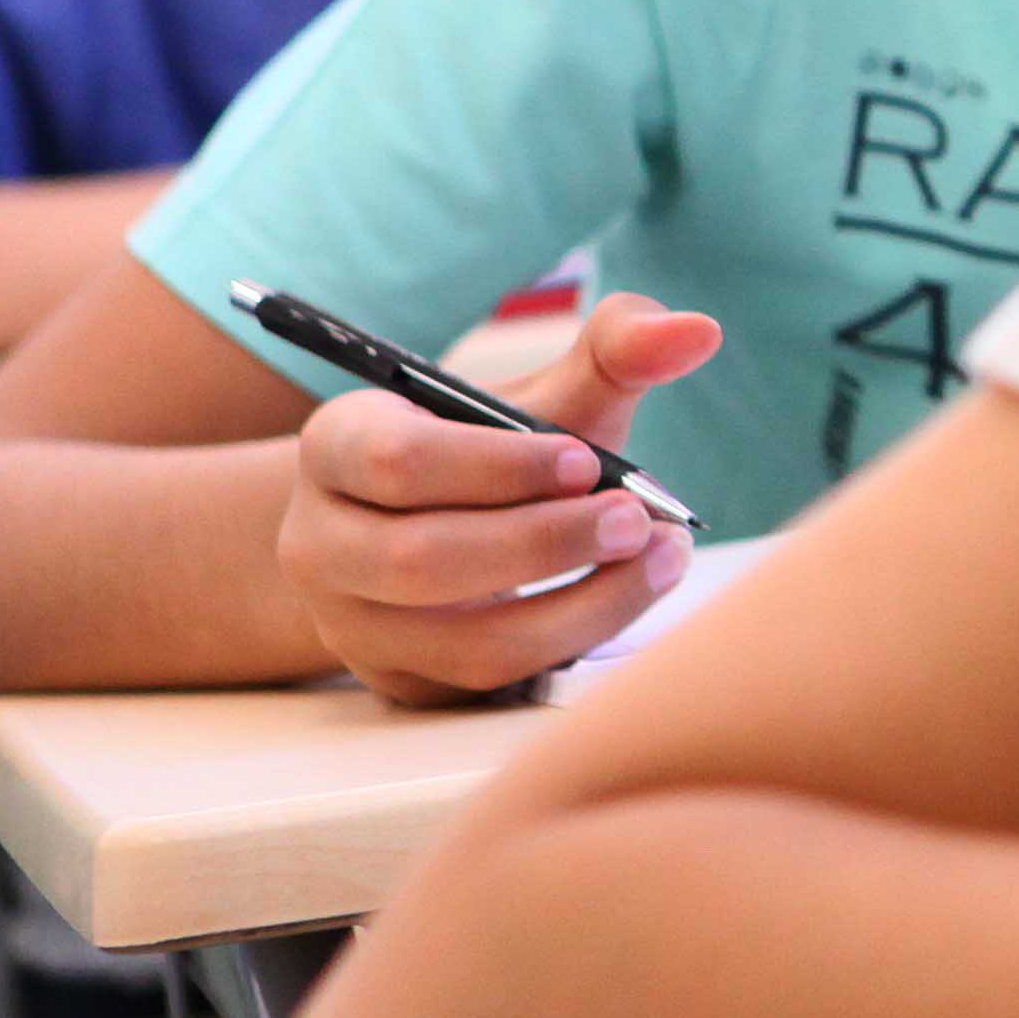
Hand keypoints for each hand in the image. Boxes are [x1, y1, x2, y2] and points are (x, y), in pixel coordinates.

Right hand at [280, 294, 725, 706]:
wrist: (435, 529)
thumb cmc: (496, 452)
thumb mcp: (542, 396)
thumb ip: (616, 350)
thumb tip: (697, 332)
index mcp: (337, 446)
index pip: (397, 460)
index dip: (498, 466)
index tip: (586, 461)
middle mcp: (321, 542)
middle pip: (423, 560)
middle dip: (546, 544)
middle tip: (640, 521)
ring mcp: (353, 625)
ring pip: (465, 641)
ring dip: (579, 609)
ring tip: (660, 560)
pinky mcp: (403, 683)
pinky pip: (492, 685)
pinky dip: (572, 647)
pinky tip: (627, 600)